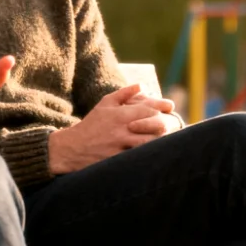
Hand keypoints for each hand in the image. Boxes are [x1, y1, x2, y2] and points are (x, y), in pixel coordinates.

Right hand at [47, 84, 179, 174]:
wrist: (72, 149)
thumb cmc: (91, 125)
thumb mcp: (104, 104)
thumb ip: (124, 94)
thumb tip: (142, 85)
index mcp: (119, 115)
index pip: (147, 109)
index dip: (162, 107)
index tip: (171, 107)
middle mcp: (121, 130)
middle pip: (153, 126)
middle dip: (166, 125)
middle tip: (173, 124)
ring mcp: (120, 146)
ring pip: (148, 144)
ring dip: (160, 141)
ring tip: (168, 140)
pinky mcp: (118, 161)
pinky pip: (138, 158)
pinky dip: (148, 156)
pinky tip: (156, 155)